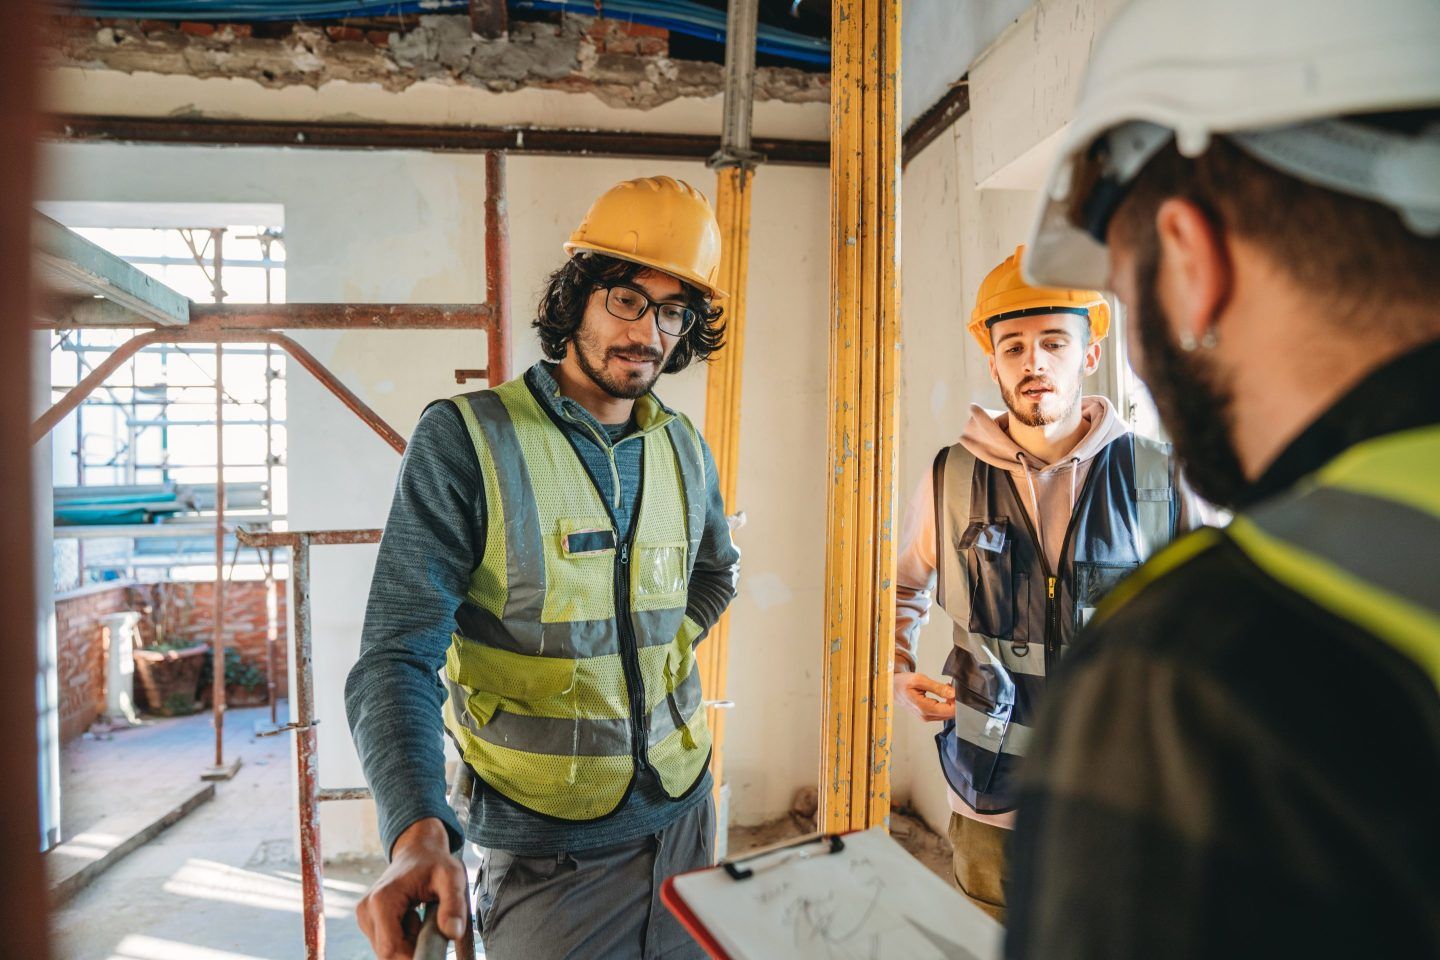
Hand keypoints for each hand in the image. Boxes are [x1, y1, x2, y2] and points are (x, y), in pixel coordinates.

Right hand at [355, 818, 468, 959]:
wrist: (418, 849)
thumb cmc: (436, 862)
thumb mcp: (452, 878)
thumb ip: (453, 905)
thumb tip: (453, 933)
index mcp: (382, 901)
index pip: (390, 949)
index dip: (413, 956)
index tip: (433, 946)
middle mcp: (366, 909)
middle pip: (387, 952)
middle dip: (411, 948)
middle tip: (428, 925)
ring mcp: (363, 915)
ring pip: (386, 949)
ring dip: (407, 942)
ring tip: (420, 917)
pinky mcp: (366, 919)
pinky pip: (385, 942)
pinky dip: (402, 937)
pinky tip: (411, 917)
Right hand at [894, 670, 955, 721]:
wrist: (891, 687)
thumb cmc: (903, 682)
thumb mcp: (920, 680)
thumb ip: (938, 687)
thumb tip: (954, 693)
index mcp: (925, 708)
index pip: (951, 710)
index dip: (958, 700)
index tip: (957, 689)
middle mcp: (926, 716)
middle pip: (951, 714)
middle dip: (955, 701)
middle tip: (952, 686)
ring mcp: (926, 717)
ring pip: (947, 714)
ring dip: (951, 702)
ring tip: (946, 688)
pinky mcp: (927, 716)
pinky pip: (942, 713)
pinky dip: (946, 704)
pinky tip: (944, 694)